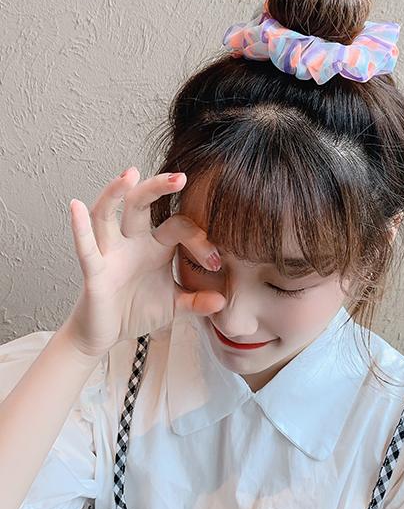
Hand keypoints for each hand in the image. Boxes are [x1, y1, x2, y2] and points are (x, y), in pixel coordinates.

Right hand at [63, 166, 225, 357]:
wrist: (107, 334)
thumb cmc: (138, 310)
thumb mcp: (174, 306)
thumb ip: (197, 301)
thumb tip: (222, 302)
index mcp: (155, 246)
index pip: (179, 227)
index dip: (199, 240)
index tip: (216, 263)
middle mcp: (132, 242)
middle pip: (140, 204)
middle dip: (157, 187)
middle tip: (182, 176)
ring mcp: (111, 254)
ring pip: (108, 215)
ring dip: (116, 193)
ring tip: (130, 174)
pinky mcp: (94, 272)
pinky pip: (86, 248)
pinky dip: (80, 228)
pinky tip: (76, 206)